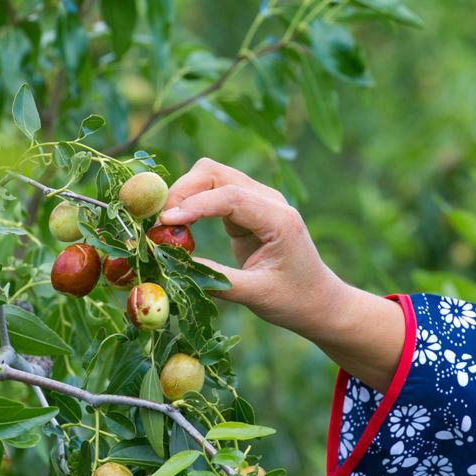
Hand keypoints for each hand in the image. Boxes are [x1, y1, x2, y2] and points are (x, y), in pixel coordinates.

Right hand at [160, 158, 403, 389]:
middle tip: (157, 220)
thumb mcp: (256, 295)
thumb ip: (218, 280)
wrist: (318, 302)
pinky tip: (177, 227)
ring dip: (184, 194)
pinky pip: (211, 195)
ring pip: (210, 177)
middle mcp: (268, 201)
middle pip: (215, 173)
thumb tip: (176, 266)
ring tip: (164, 224)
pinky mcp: (245, 212)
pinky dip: (190, 205)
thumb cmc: (293, 300)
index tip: (164, 222)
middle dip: (182, 190)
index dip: (193, 205)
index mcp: (278, 218)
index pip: (229, 197)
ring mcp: (256, 202)